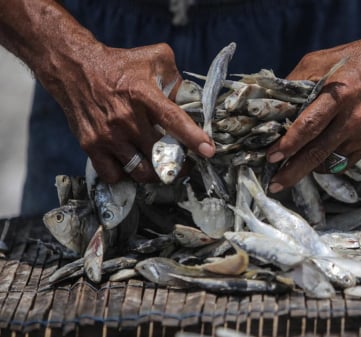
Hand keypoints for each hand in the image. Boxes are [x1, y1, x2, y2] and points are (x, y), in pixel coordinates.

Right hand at [47, 43, 213, 182]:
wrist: (74, 68)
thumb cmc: (120, 65)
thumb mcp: (154, 59)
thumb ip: (177, 80)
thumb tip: (194, 102)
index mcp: (143, 94)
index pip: (173, 119)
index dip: (193, 137)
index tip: (208, 151)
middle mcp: (125, 118)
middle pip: (160, 154)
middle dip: (179, 163)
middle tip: (185, 162)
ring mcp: (107, 135)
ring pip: (141, 171)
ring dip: (156, 173)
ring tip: (162, 166)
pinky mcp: (91, 146)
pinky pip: (114, 175)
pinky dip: (126, 176)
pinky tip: (132, 166)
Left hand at [265, 38, 360, 192]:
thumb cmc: (350, 61)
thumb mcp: (318, 62)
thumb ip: (295, 84)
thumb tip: (272, 106)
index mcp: (339, 95)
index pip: (310, 125)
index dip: (289, 144)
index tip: (271, 157)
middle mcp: (353, 119)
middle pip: (317, 153)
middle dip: (292, 172)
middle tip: (273, 186)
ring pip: (328, 162)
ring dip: (306, 169)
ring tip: (287, 171)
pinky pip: (342, 163)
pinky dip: (325, 164)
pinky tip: (313, 160)